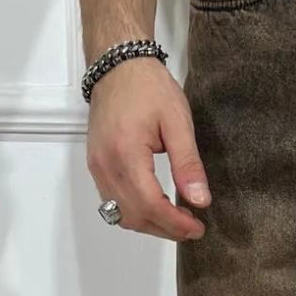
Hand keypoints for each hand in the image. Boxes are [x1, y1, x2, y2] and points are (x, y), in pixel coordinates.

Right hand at [86, 57, 209, 240]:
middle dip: (165, 229)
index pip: (150, 206)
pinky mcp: (96, 165)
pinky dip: (135, 212)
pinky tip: (156, 206)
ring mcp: (97, 167)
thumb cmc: (147, 87)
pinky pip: (112, 203)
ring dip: (150, 224)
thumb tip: (200, 200)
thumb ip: (188, 164)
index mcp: (126, 153)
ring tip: (177, 219)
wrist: (118, 66)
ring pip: (121, 215)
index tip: (197, 228)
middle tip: (192, 227)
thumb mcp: (178, 123)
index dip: (175, 224)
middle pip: (134, 217)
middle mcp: (105, 165)